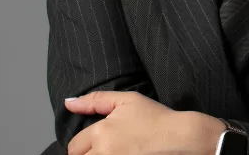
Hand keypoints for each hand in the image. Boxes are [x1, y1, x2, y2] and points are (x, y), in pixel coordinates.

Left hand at [63, 91, 220, 154]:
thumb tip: (68, 102)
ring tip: (117, 151)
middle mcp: (104, 153)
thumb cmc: (155, 117)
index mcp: (102, 133)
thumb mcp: (127, 100)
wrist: (179, 137)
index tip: (98, 141)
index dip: (84, 143)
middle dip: (88, 153)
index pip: (74, 146)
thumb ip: (96, 100)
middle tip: (108, 147)